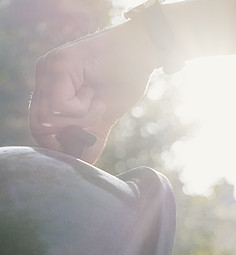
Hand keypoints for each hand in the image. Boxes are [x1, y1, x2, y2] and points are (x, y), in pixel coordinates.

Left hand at [29, 21, 156, 162]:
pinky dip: (82, 109)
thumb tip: (83, 166)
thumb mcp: (103, 117)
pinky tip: (95, 95)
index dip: (59, 143)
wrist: (142, 53)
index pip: (38, 127)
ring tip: (97, 103)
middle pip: (38, 126)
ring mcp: (48, 68)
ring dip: (79, 119)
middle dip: (68, 134)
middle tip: (92, 119)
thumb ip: (89, 137)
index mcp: (50, 87)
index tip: (83, 137)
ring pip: (49, 118)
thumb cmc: (124, 80)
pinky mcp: (58, 64)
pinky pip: (60, 106)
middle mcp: (44, 75)